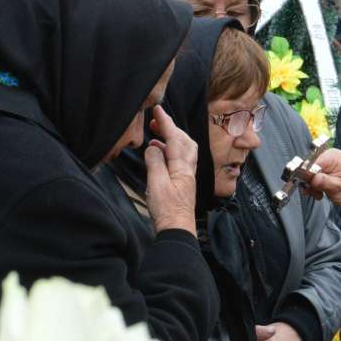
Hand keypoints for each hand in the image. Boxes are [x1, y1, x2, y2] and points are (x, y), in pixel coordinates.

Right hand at [144, 105, 197, 235]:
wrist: (177, 231)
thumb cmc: (167, 211)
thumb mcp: (156, 185)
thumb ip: (155, 163)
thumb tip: (153, 147)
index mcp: (181, 167)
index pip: (175, 138)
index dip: (166, 122)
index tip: (158, 109)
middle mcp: (187, 169)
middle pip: (184, 141)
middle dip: (171, 128)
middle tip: (155, 121)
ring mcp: (187, 177)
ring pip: (184, 150)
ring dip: (171, 138)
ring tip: (155, 135)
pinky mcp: (183, 184)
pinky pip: (179, 160)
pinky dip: (170, 151)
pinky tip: (159, 155)